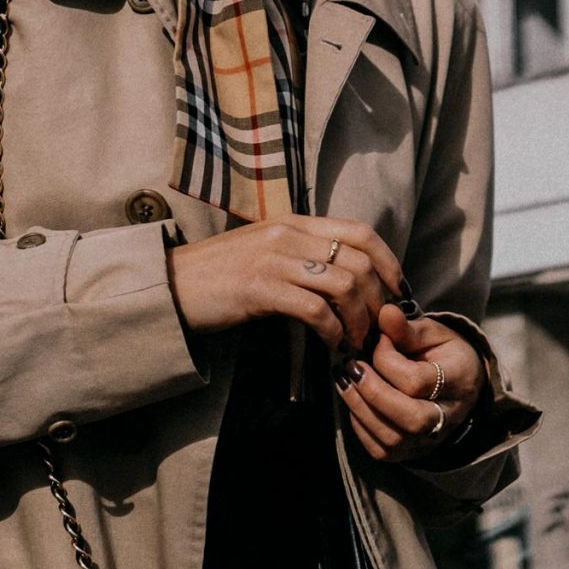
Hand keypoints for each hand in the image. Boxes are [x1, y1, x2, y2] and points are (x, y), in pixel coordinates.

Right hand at [163, 214, 406, 352]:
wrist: (172, 285)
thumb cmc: (221, 274)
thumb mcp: (267, 250)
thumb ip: (304, 254)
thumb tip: (346, 278)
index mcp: (295, 222)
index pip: (360, 231)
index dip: (388, 261)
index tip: (397, 291)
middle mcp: (289, 234)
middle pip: (359, 261)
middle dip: (377, 300)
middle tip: (378, 328)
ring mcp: (274, 260)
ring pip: (343, 286)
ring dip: (358, 321)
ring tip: (355, 342)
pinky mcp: (260, 289)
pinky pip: (316, 310)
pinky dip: (332, 332)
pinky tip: (331, 346)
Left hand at [337, 302, 484, 462]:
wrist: (461, 385)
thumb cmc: (444, 355)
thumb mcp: (433, 333)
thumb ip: (407, 328)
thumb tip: (384, 313)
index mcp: (459, 381)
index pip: (417, 382)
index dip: (388, 361)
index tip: (377, 340)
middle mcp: (448, 417)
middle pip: (410, 419)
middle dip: (372, 392)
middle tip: (351, 366)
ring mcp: (429, 441)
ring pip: (391, 439)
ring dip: (359, 407)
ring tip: (344, 379)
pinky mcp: (410, 453)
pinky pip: (380, 449)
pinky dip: (360, 425)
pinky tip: (354, 400)